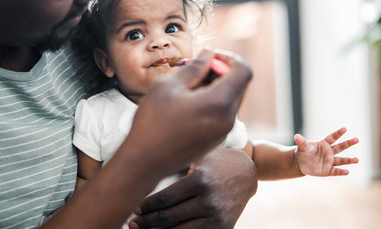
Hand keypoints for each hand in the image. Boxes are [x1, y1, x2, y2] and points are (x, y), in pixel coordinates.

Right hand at [127, 49, 251, 176]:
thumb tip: (209, 53)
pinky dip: (212, 101)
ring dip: (216, 86)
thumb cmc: (153, 122)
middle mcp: (228, 118)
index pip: (243, 70)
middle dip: (221, 71)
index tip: (209, 57)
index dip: (229, 58)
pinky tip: (188, 104)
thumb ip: (195, 67)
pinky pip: (223, 113)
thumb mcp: (169, 86)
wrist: (145, 161)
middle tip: (195, 70)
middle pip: (239, 84)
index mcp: (219, 103)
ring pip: (231, 98)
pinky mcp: (216, 139)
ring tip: (187, 87)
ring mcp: (224, 131)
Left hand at [128, 148, 256, 228]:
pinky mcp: (223, 228)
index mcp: (199, 180)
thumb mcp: (197, 158)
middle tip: (133, 224)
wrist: (247, 173)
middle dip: (147, 222)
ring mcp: (217, 217)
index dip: (146, 207)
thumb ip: (175, 167)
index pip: (165, 199)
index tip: (135, 209)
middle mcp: (209, 200)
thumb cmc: (215, 162)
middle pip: (168, 218)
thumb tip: (143, 176)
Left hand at [294, 127, 358, 175]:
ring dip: (349, 160)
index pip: (332, 137)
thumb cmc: (303, 152)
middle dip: (348, 143)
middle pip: (340, 147)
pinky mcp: (328, 170)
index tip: (345, 128)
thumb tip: (296, 136)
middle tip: (357, 139)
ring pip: (341, 160)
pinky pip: (336, 171)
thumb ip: (301, 142)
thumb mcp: (302, 147)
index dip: (338, 133)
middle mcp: (329, 152)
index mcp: (324, 144)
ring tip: (357, 159)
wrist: (300, 164)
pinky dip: (341, 172)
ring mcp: (330, 161)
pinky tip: (347, 171)